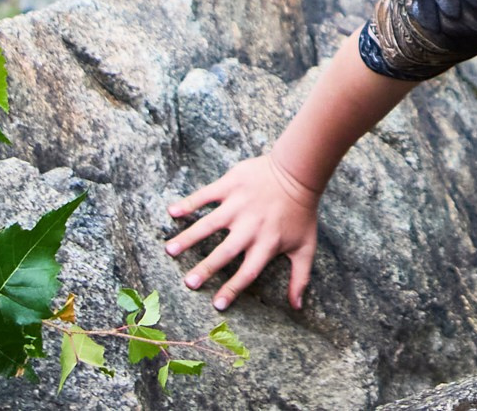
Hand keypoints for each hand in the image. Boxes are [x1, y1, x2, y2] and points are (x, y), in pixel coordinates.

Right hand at [166, 153, 320, 310]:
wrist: (298, 170)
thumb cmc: (302, 212)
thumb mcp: (306, 246)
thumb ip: (300, 277)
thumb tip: (297, 307)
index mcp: (266, 243)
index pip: (247, 273)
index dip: (233, 289)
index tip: (217, 305)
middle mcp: (250, 227)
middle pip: (225, 252)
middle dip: (206, 268)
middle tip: (188, 282)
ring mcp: (239, 205)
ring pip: (209, 224)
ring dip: (188, 237)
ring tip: (170, 250)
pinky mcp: (232, 185)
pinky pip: (206, 195)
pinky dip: (189, 203)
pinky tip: (172, 211)